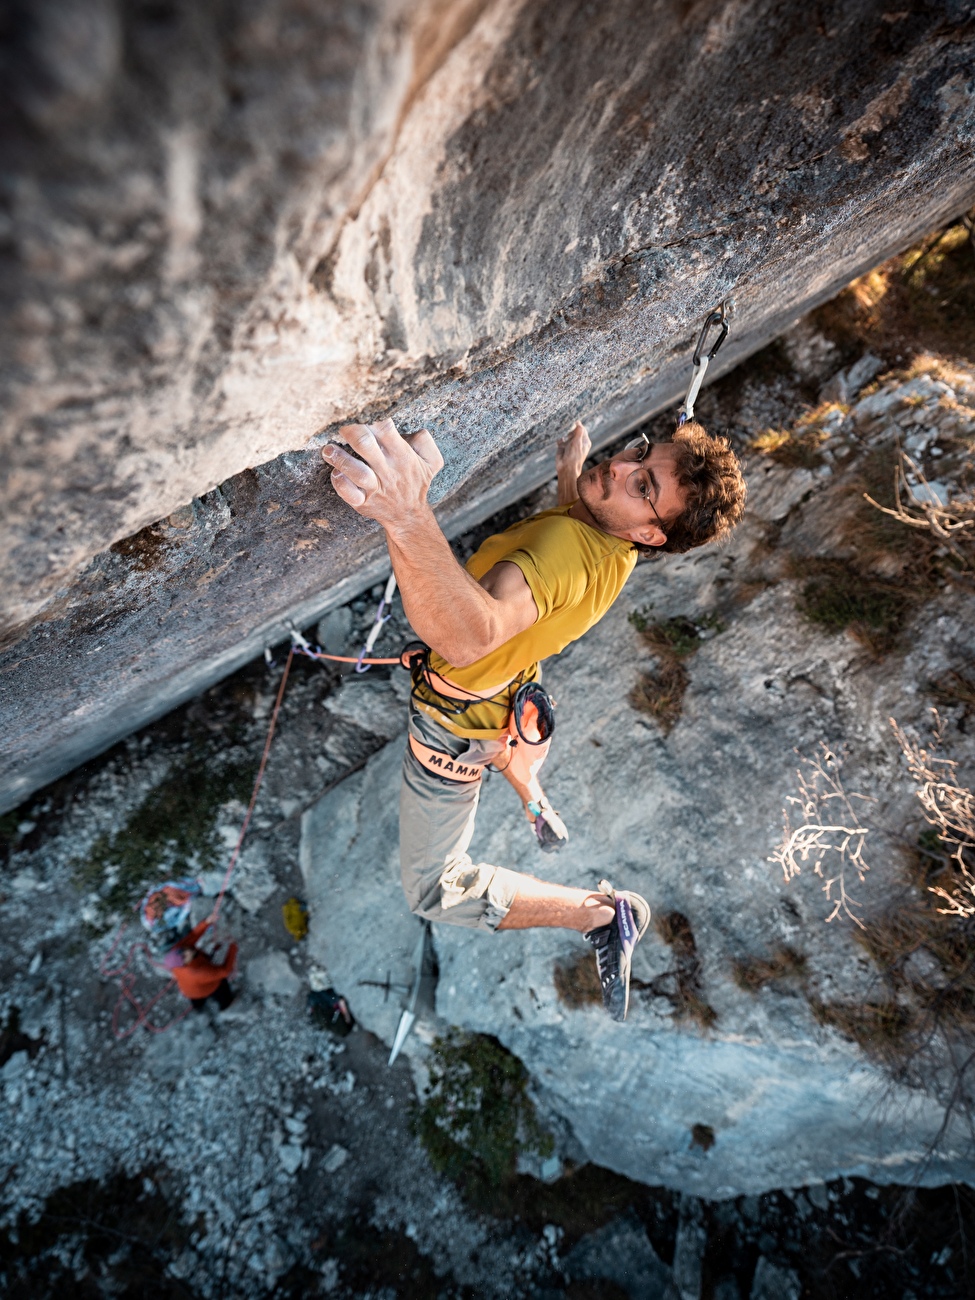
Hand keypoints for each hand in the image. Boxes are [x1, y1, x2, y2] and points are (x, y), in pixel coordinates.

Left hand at [321, 418, 443, 529]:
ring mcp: (375, 488)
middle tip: (342, 428)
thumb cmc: (416, 482)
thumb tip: (413, 429)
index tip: (363, 416)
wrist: (409, 515)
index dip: (371, 419)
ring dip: (339, 457)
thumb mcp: (432, 461)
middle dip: (351, 431)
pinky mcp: (363, 502)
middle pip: (365, 444)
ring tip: (328, 449)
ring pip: (354, 470)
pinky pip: (348, 493)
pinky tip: (335, 473)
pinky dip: (339, 482)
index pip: (385, 429)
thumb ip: (426, 442)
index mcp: (403, 456)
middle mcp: (387, 470)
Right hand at [556, 420, 590, 503]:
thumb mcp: (577, 442)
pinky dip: (559, 439)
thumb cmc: (574, 456)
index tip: (573, 423)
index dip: (578, 426)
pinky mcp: (562, 447)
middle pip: (574, 431)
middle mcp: (578, 442)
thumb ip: (578, 432)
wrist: (566, 468)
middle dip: (570, 431)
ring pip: (567, 435)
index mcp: (584, 442)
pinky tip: (560, 442)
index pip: (582, 430)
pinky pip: (561, 440)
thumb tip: (578, 422)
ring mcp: (570, 445)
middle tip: (569, 436)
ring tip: (565, 441)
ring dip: (564, 435)